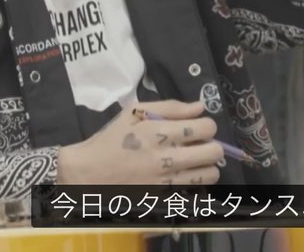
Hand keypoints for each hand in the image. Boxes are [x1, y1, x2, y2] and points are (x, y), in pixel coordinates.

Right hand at [56, 100, 222, 185]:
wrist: (88, 172)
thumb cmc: (111, 138)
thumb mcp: (135, 112)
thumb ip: (170, 107)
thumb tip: (199, 106)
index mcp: (160, 131)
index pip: (205, 128)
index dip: (207, 125)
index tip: (198, 126)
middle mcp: (167, 157)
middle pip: (214, 152)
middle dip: (213, 145)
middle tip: (200, 144)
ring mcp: (166, 180)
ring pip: (209, 175)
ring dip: (207, 166)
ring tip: (195, 161)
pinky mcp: (163, 196)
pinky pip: (193, 191)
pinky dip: (194, 183)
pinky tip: (183, 175)